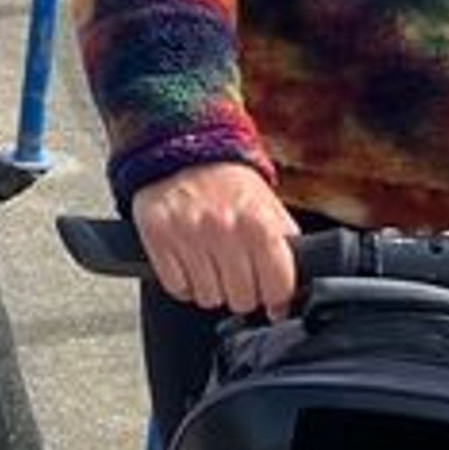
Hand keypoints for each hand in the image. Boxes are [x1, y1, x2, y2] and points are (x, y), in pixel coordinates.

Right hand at [131, 161, 299, 318]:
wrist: (182, 150)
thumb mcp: (269, 207)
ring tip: (211, 263)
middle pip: (242, 300)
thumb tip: (289, 295)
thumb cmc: (228, 183)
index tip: (270, 293)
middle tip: (237, 273)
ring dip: (212, 288)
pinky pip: (178, 288)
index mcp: (259, 223)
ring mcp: (189, 235)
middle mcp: (224, 230)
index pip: (277, 289)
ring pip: (208, 298)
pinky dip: (185, 283)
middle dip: (242, 292)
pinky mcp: (159, 239)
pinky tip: (190, 262)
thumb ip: (285, 247)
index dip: (276, 297)